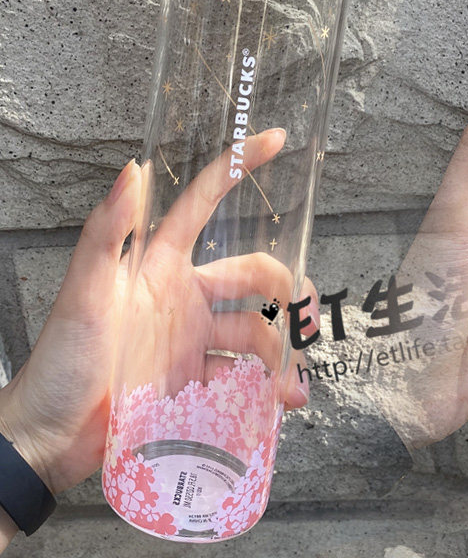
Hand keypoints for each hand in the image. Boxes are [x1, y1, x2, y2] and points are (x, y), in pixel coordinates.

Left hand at [0, 128, 313, 506]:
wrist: (51, 438)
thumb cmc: (62, 360)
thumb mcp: (82, 294)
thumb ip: (106, 233)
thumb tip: (132, 169)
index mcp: (161, 264)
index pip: (205, 204)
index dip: (239, 168)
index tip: (275, 140)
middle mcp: (185, 295)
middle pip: (253, 275)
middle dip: (286, 289)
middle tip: (305, 317)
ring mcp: (195, 337)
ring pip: (256, 329)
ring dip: (280, 351)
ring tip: (290, 386)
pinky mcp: (199, 376)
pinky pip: (244, 373)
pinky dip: (265, 385)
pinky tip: (276, 402)